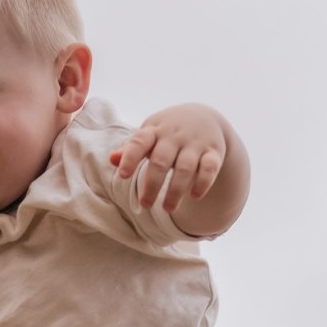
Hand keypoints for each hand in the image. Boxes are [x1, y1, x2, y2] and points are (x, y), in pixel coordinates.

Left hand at [110, 105, 228, 217]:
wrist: (204, 117)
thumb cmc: (168, 133)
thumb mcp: (149, 135)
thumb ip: (131, 149)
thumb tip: (112, 159)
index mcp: (154, 131)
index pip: (140, 142)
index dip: (130, 158)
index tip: (122, 175)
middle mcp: (174, 136)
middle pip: (161, 161)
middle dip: (152, 185)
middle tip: (144, 205)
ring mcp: (195, 144)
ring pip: (185, 168)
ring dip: (175, 191)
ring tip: (167, 209)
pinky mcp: (213, 152)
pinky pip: (209, 168)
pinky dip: (203, 183)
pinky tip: (194, 197)